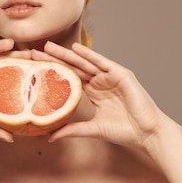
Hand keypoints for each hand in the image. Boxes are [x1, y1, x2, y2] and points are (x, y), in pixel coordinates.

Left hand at [32, 41, 167, 148]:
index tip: (34, 66)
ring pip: (84, 62)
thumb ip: (73, 130)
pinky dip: (89, 55)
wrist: (147, 133)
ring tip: (48, 46)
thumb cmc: (124, 131)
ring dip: (66, 54)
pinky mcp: (121, 74)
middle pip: (73, 67)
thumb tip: (50, 136)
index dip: (52, 71)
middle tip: (34, 51)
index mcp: (93, 91)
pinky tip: (75, 49)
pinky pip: (102, 62)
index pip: (69, 78)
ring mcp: (110, 76)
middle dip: (54, 59)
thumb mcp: (93, 129)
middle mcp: (100, 81)